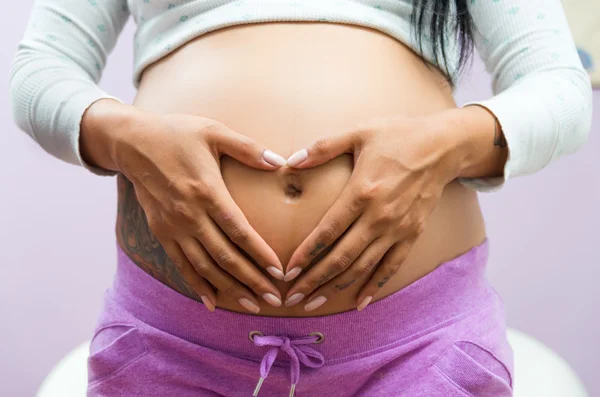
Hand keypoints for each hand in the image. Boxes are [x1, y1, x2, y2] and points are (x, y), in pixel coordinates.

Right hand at [113, 109, 287, 312]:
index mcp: (206, 191)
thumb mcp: (214, 131)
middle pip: (224, 256)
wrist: (132, 142)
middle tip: (273, 299)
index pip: (239, 231)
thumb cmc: (177, 133)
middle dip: (251, 280)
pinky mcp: (161, 232)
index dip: (260, 254)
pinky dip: (197, 284)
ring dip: (229, 288)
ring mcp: (173, 227)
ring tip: (251, 305)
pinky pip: (181, 264)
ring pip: (204, 267)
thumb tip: (280, 162)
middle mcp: (189, 215)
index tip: (279, 272)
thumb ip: (247, 148)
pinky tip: (212, 301)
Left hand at [282, 113, 465, 311]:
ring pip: (362, 267)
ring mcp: (397, 229)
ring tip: (313, 303)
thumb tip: (290, 160)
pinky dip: (374, 286)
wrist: (443, 146)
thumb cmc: (398, 135)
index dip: (306, 255)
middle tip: (291, 297)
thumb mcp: (359, 132)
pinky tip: (359, 301)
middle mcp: (379, 217)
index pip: (327, 232)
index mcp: (362, 192)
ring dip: (336, 288)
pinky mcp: (412, 234)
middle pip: (341, 257)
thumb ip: (323, 147)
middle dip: (313, 280)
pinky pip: (391, 266)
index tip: (287, 272)